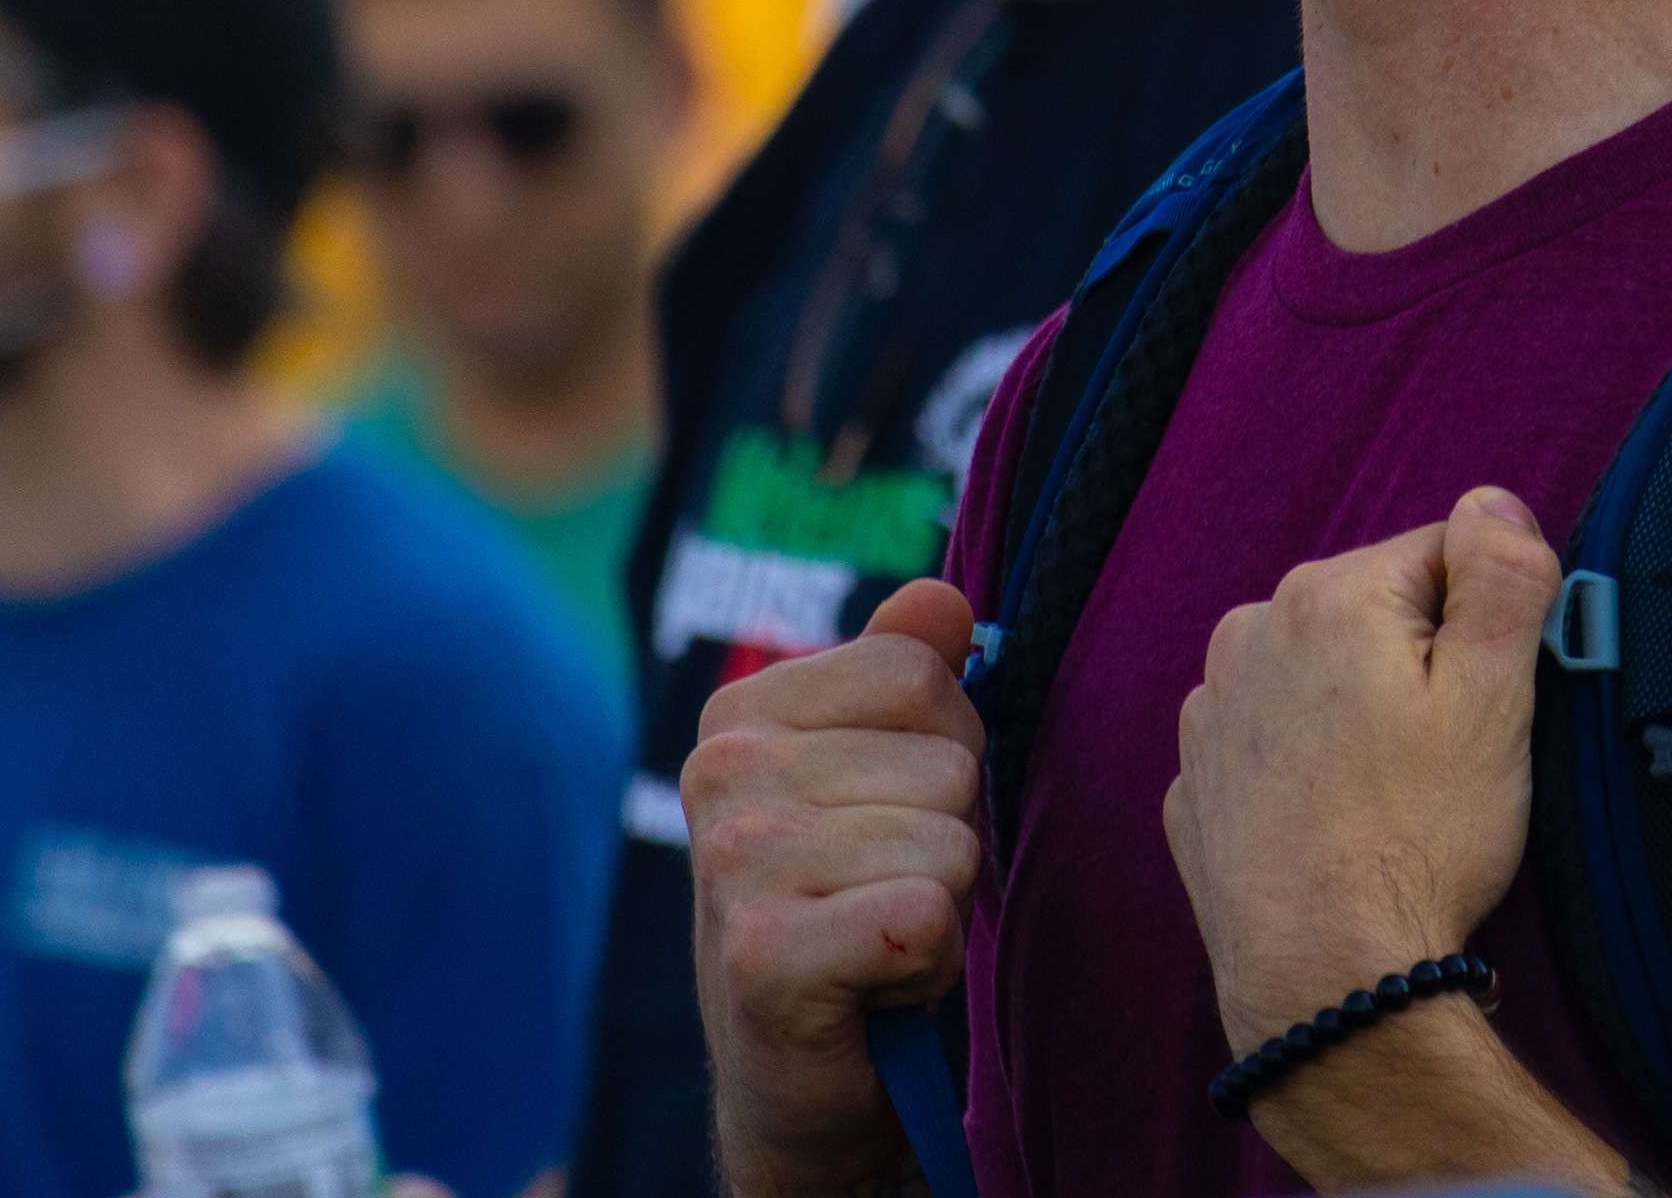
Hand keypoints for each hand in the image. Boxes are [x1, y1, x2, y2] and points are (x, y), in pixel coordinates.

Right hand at [684, 579, 984, 1197]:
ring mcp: (735, 861)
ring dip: (936, 904)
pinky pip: (929, 916)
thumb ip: (908, 671)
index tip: (887, 813)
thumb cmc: (850, 906)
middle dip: (944, 833)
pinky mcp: (765, 954)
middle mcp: (722, 772)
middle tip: (877, 890)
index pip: (920, 672)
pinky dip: (927, 962)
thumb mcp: (881, 773)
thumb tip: (943, 598)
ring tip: (871, 936)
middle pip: (947, 758)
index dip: (942, 749)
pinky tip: (872, 983)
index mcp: (743, 713)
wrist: (796, 1073)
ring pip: (950, 841)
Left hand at [1166, 484, 1560, 1046]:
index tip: (1486, 701)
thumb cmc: (1419, 839)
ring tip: (1391, 796)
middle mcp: (1251, 635)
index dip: (1484, 626)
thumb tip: (1493, 503)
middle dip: (1417, 666)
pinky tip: (1339, 822)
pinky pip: (1272, 743)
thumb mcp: (1495, 698)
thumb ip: (1504, 576)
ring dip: (1357, 713)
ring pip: (1319, 676)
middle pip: (1375, 613)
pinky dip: (1307, 768)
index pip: (1444, 556)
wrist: (1326, 979)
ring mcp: (1212, 714)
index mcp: (1329, 596)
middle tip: (1445, 755)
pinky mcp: (1196, 786)